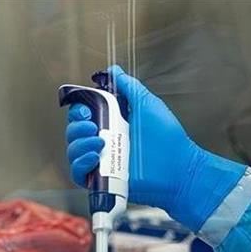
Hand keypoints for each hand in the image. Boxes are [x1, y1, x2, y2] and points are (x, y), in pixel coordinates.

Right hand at [66, 65, 246, 231]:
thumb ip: (129, 86)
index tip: (87, 110)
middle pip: (73, 133)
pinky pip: (78, 174)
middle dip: (76, 127)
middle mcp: (103, 142)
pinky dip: (81, 164)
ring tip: (100, 143)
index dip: (79, 111)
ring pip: (73, 152)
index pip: (82, 115)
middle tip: (93, 126)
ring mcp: (101, 161)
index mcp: (112, 123)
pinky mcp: (101, 181)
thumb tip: (113, 70)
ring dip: (80, 144)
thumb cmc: (167, 139)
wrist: (177, 169)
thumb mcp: (147, 105)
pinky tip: (95, 157)